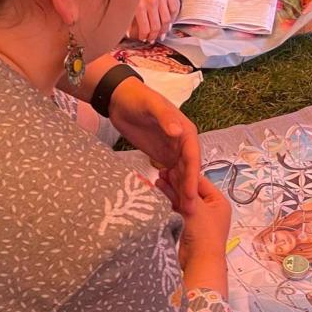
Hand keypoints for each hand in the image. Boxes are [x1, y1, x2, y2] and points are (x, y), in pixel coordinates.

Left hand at [108, 78, 199, 213]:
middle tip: (188, 211)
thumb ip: (165, 118)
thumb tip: (179, 132)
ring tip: (180, 212)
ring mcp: (172, 152)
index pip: (192, 157)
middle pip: (188, 170)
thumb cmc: (138, 99)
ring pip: (180, 175)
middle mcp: (183, 144)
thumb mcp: (152, 105)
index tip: (190, 194)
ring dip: (181, 192)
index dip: (192, 177)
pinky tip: (168, 201)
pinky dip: (170, 188)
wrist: (119, 99)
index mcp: (186, 132)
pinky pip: (169, 175)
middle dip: (189, 190)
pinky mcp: (160, 157)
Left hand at [129, 0, 179, 41]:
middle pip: (156, 27)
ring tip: (161, 33)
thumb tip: (126, 29)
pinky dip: (173, 18)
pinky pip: (174, 9)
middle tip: (152, 39)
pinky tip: (169, 22)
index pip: (145, 28)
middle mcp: (151, 2)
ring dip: (164, 30)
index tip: (144, 39)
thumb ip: (127, 12)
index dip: (145, 37)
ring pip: (166, 21)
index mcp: (139, 5)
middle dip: (154, 36)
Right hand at [159, 176, 230, 295]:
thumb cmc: (204, 233)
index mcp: (218, 201)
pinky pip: (179, 211)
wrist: (200, 261)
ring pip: (184, 200)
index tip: (169, 167)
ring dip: (171, 192)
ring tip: (157, 182)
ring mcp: (200, 218)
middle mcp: (211, 209)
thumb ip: (182, 190)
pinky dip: (170, 203)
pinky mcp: (189, 227)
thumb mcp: (194, 207)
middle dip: (176, 183)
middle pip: (191, 191)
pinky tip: (159, 194)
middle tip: (160, 173)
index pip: (200, 182)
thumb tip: (171, 173)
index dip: (185, 174)